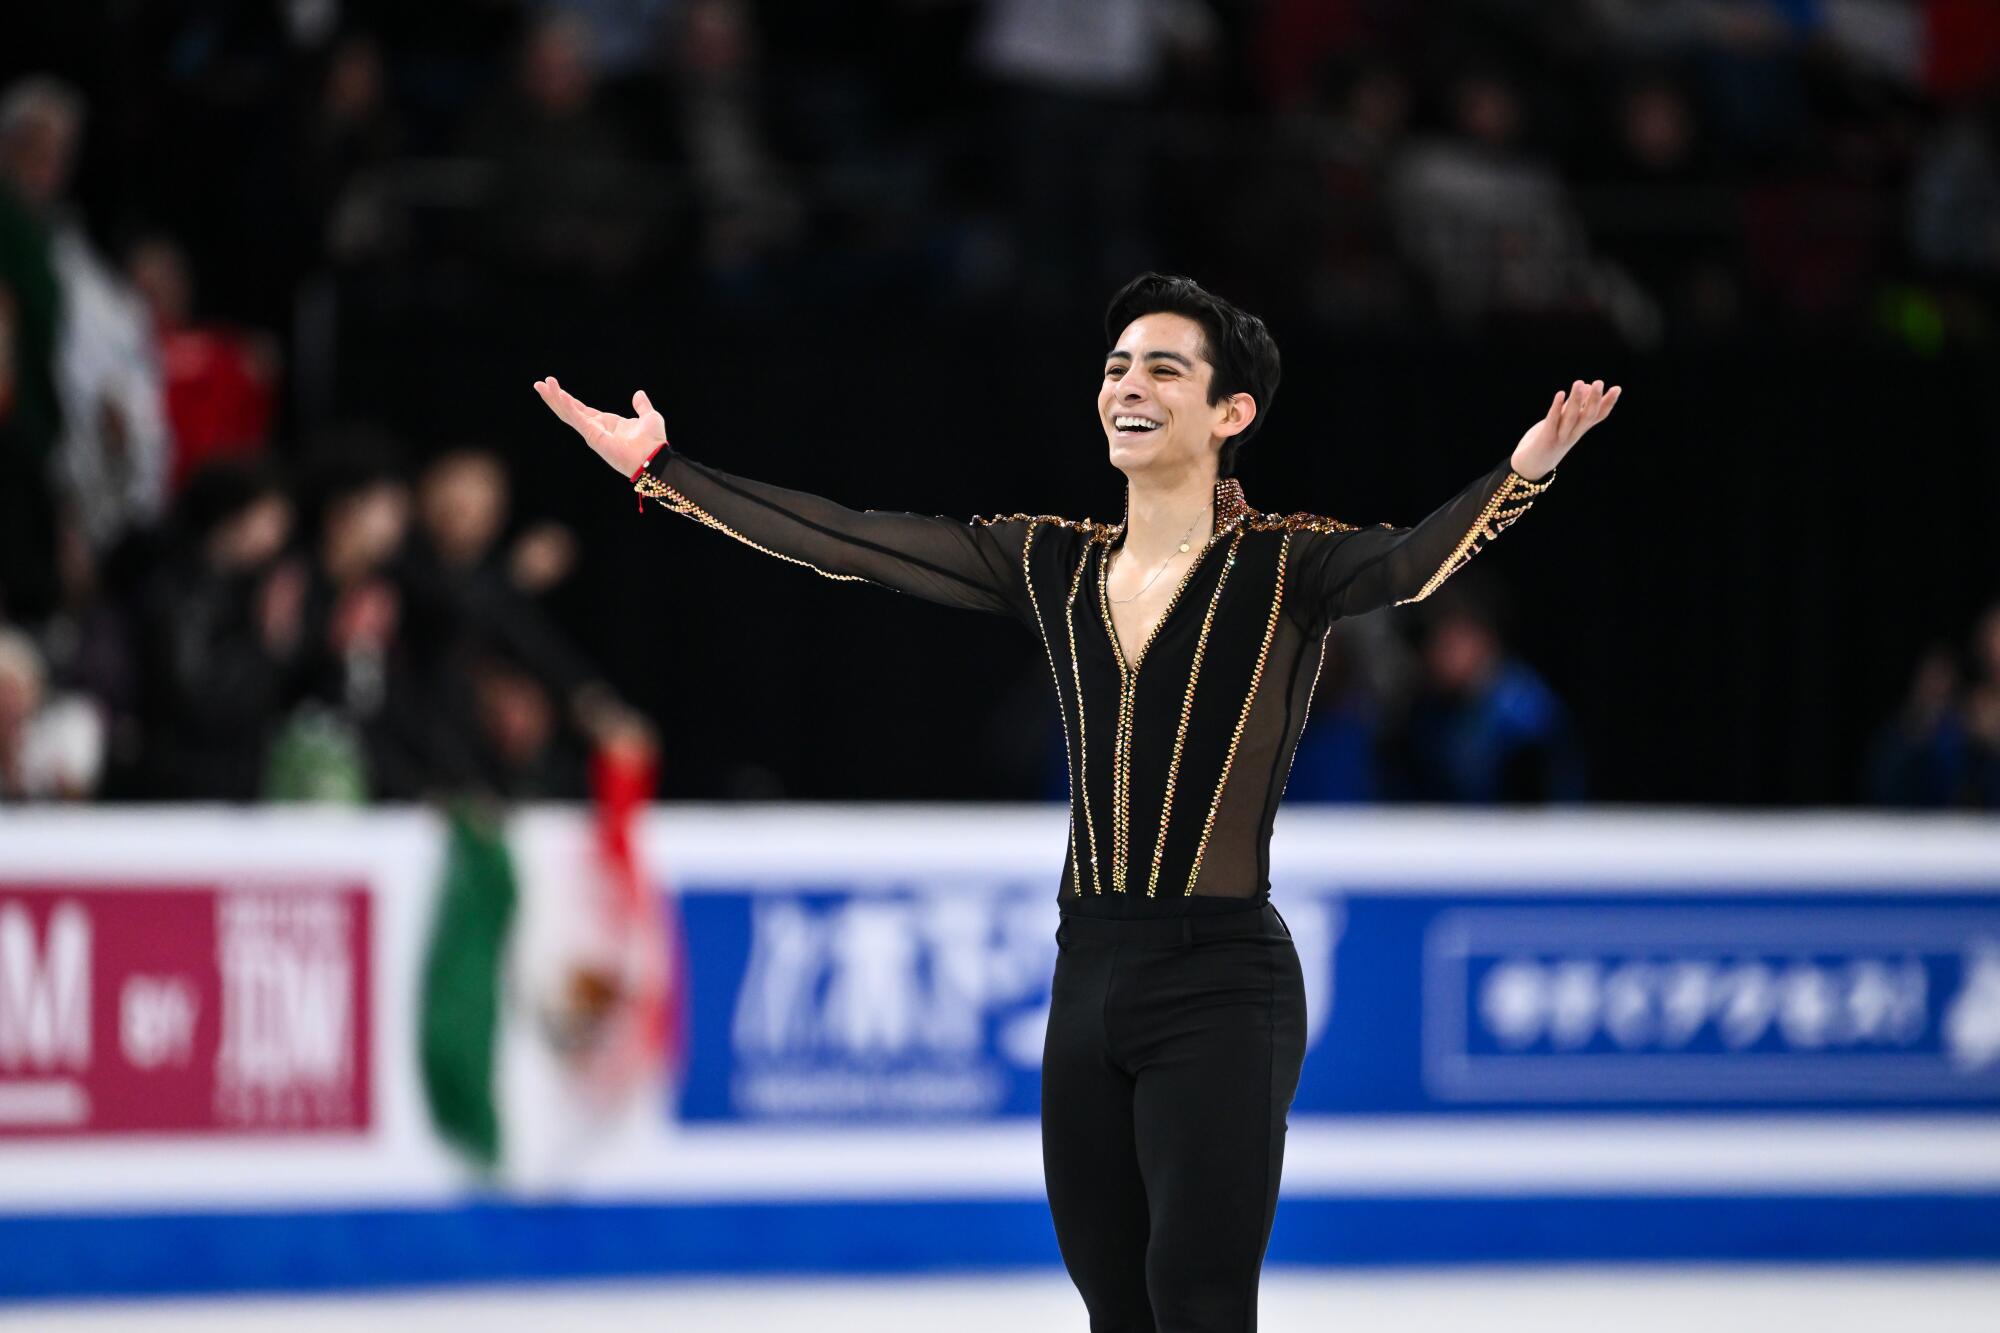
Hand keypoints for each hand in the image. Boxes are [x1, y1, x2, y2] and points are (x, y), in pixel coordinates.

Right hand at [534, 376, 667, 476]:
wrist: (655, 457)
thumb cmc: (653, 442)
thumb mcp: (649, 417)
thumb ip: (642, 406)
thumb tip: (638, 394)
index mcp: (605, 424)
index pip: (580, 409)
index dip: (567, 398)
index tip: (554, 386)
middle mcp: (595, 429)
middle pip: (569, 411)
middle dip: (554, 397)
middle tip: (539, 384)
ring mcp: (592, 433)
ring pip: (568, 414)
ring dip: (555, 399)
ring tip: (541, 385)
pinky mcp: (593, 436)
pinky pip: (577, 419)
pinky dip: (568, 407)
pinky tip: (559, 395)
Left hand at [1512, 379, 1620, 480]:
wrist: (1530, 467)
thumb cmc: (1548, 440)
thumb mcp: (1563, 422)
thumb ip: (1574, 407)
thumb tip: (1586, 386)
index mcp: (1579, 430)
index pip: (1597, 416)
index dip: (1608, 403)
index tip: (1617, 388)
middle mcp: (1573, 434)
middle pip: (1587, 416)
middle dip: (1594, 400)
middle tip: (1599, 382)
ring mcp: (1560, 437)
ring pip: (1571, 418)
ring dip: (1576, 400)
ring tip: (1579, 382)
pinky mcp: (1546, 438)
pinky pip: (1552, 421)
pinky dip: (1556, 407)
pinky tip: (1560, 393)